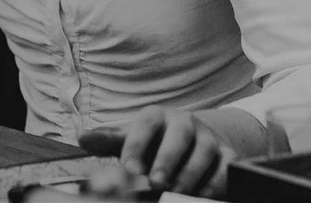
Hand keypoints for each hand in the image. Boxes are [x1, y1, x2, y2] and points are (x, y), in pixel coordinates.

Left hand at [80, 106, 231, 197]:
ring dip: (190, 174)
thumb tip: (83, 138)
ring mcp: (208, 138)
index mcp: (158, 116)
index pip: (146, 122)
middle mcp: (185, 123)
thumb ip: (110, 141)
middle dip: (168, 159)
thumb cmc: (156, 143)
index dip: (137, 143)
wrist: (194, 142)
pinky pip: (226, 168)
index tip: (128, 168)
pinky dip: (216, 183)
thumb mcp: (132, 139)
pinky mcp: (227, 156)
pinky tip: (202, 195)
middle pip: (180, 134)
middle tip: (155, 182)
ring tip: (176, 192)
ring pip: (205, 151)